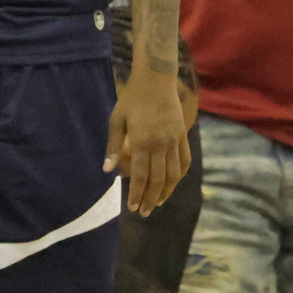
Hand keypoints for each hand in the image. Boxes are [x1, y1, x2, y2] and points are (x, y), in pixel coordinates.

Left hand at [107, 63, 190, 215]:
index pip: (140, 176)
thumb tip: (107, 170)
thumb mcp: (117, 120)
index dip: (137, 194)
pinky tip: (172, 184)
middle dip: (150, 199)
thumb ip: (113, 146)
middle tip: (144, 212)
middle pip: (157, 180)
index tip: (133, 207)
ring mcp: (174, 141)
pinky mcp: (183, 136)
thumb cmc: (132, 100)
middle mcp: (160, 144)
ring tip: (157, 203)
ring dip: (166, 192)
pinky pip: (184, 161)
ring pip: (173, 174)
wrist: (156, 80)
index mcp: (142, 141)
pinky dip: (180, 176)